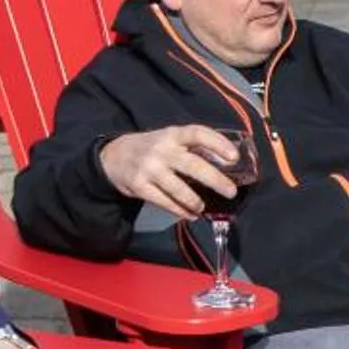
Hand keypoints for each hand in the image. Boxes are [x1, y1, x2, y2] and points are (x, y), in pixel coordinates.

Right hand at [97, 124, 244, 221]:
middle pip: (192, 165)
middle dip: (215, 180)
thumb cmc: (153, 148)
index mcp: (172, 134)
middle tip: (231, 192)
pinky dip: (180, 211)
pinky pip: (164, 202)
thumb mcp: (170, 139)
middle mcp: (161, 150)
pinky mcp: (139, 186)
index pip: (198, 133)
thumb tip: (227, 164)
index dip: (217, 143)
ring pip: (178, 188)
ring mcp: (149, 168)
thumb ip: (192, 147)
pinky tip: (190, 214)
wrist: (114, 156)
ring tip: (203, 207)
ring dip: (195, 201)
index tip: (234, 157)